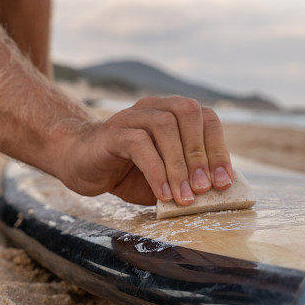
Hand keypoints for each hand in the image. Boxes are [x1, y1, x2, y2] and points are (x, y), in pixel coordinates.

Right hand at [57, 96, 233, 205]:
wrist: (79, 163)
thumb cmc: (127, 171)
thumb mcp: (164, 177)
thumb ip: (187, 179)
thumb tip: (216, 194)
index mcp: (172, 113)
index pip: (206, 118)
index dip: (218, 149)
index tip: (224, 182)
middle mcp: (154, 107)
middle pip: (189, 113)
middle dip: (201, 154)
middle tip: (205, 189)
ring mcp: (132, 116)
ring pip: (165, 126)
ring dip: (179, 165)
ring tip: (183, 196)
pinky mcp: (112, 132)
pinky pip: (138, 143)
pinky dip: (156, 170)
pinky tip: (162, 194)